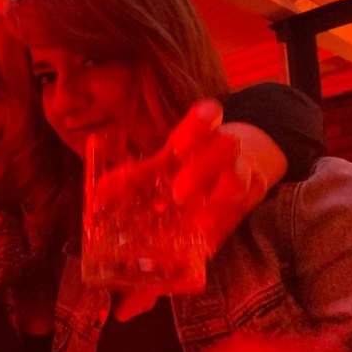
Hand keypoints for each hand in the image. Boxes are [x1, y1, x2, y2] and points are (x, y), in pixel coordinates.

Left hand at [94, 100, 267, 258]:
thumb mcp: (164, 164)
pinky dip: (225, 222)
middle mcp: (226, 148)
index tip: (178, 147)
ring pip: (242, 178)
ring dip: (220, 197)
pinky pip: (244, 207)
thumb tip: (100, 192)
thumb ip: (135, 176)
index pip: (208, 116)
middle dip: (203, 168)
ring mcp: (243, 171)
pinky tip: (208, 235)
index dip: (200, 123)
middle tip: (178, 194)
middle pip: (227, 145)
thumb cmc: (191, 163)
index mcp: (203, 133)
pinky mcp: (251, 196)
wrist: (237, 164)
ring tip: (198, 218)